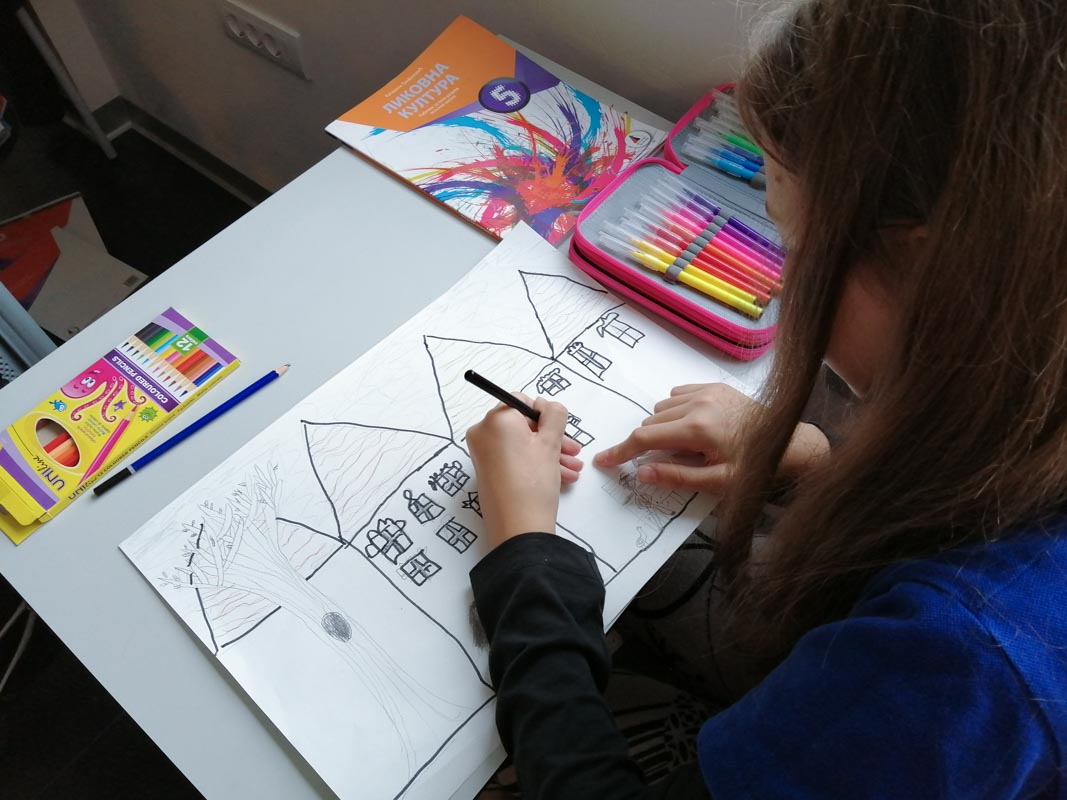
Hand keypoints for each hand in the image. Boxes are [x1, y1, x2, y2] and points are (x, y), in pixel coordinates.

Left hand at [467, 396, 580, 547]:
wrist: (518, 529)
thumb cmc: (533, 481)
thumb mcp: (550, 442)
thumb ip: (554, 415)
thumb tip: (549, 406)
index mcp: (495, 420)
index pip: (520, 401)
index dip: (543, 413)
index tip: (560, 429)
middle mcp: (483, 434)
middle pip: (522, 425)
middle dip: (551, 437)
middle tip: (572, 449)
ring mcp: (483, 455)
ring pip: (521, 445)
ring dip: (549, 453)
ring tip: (573, 469)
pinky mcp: (488, 473)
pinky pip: (514, 459)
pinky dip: (536, 464)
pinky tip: (562, 477)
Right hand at [594, 383, 828, 491]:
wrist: (790, 444)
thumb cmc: (755, 469)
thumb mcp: (717, 483)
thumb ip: (677, 477)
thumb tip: (641, 473)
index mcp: (697, 428)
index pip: (645, 438)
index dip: (620, 451)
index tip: (602, 460)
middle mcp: (698, 403)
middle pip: (650, 422)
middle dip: (649, 443)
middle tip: (669, 460)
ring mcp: (706, 391)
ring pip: (661, 408)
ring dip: (663, 426)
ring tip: (686, 444)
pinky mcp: (714, 386)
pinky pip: (677, 395)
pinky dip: (675, 410)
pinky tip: (692, 425)